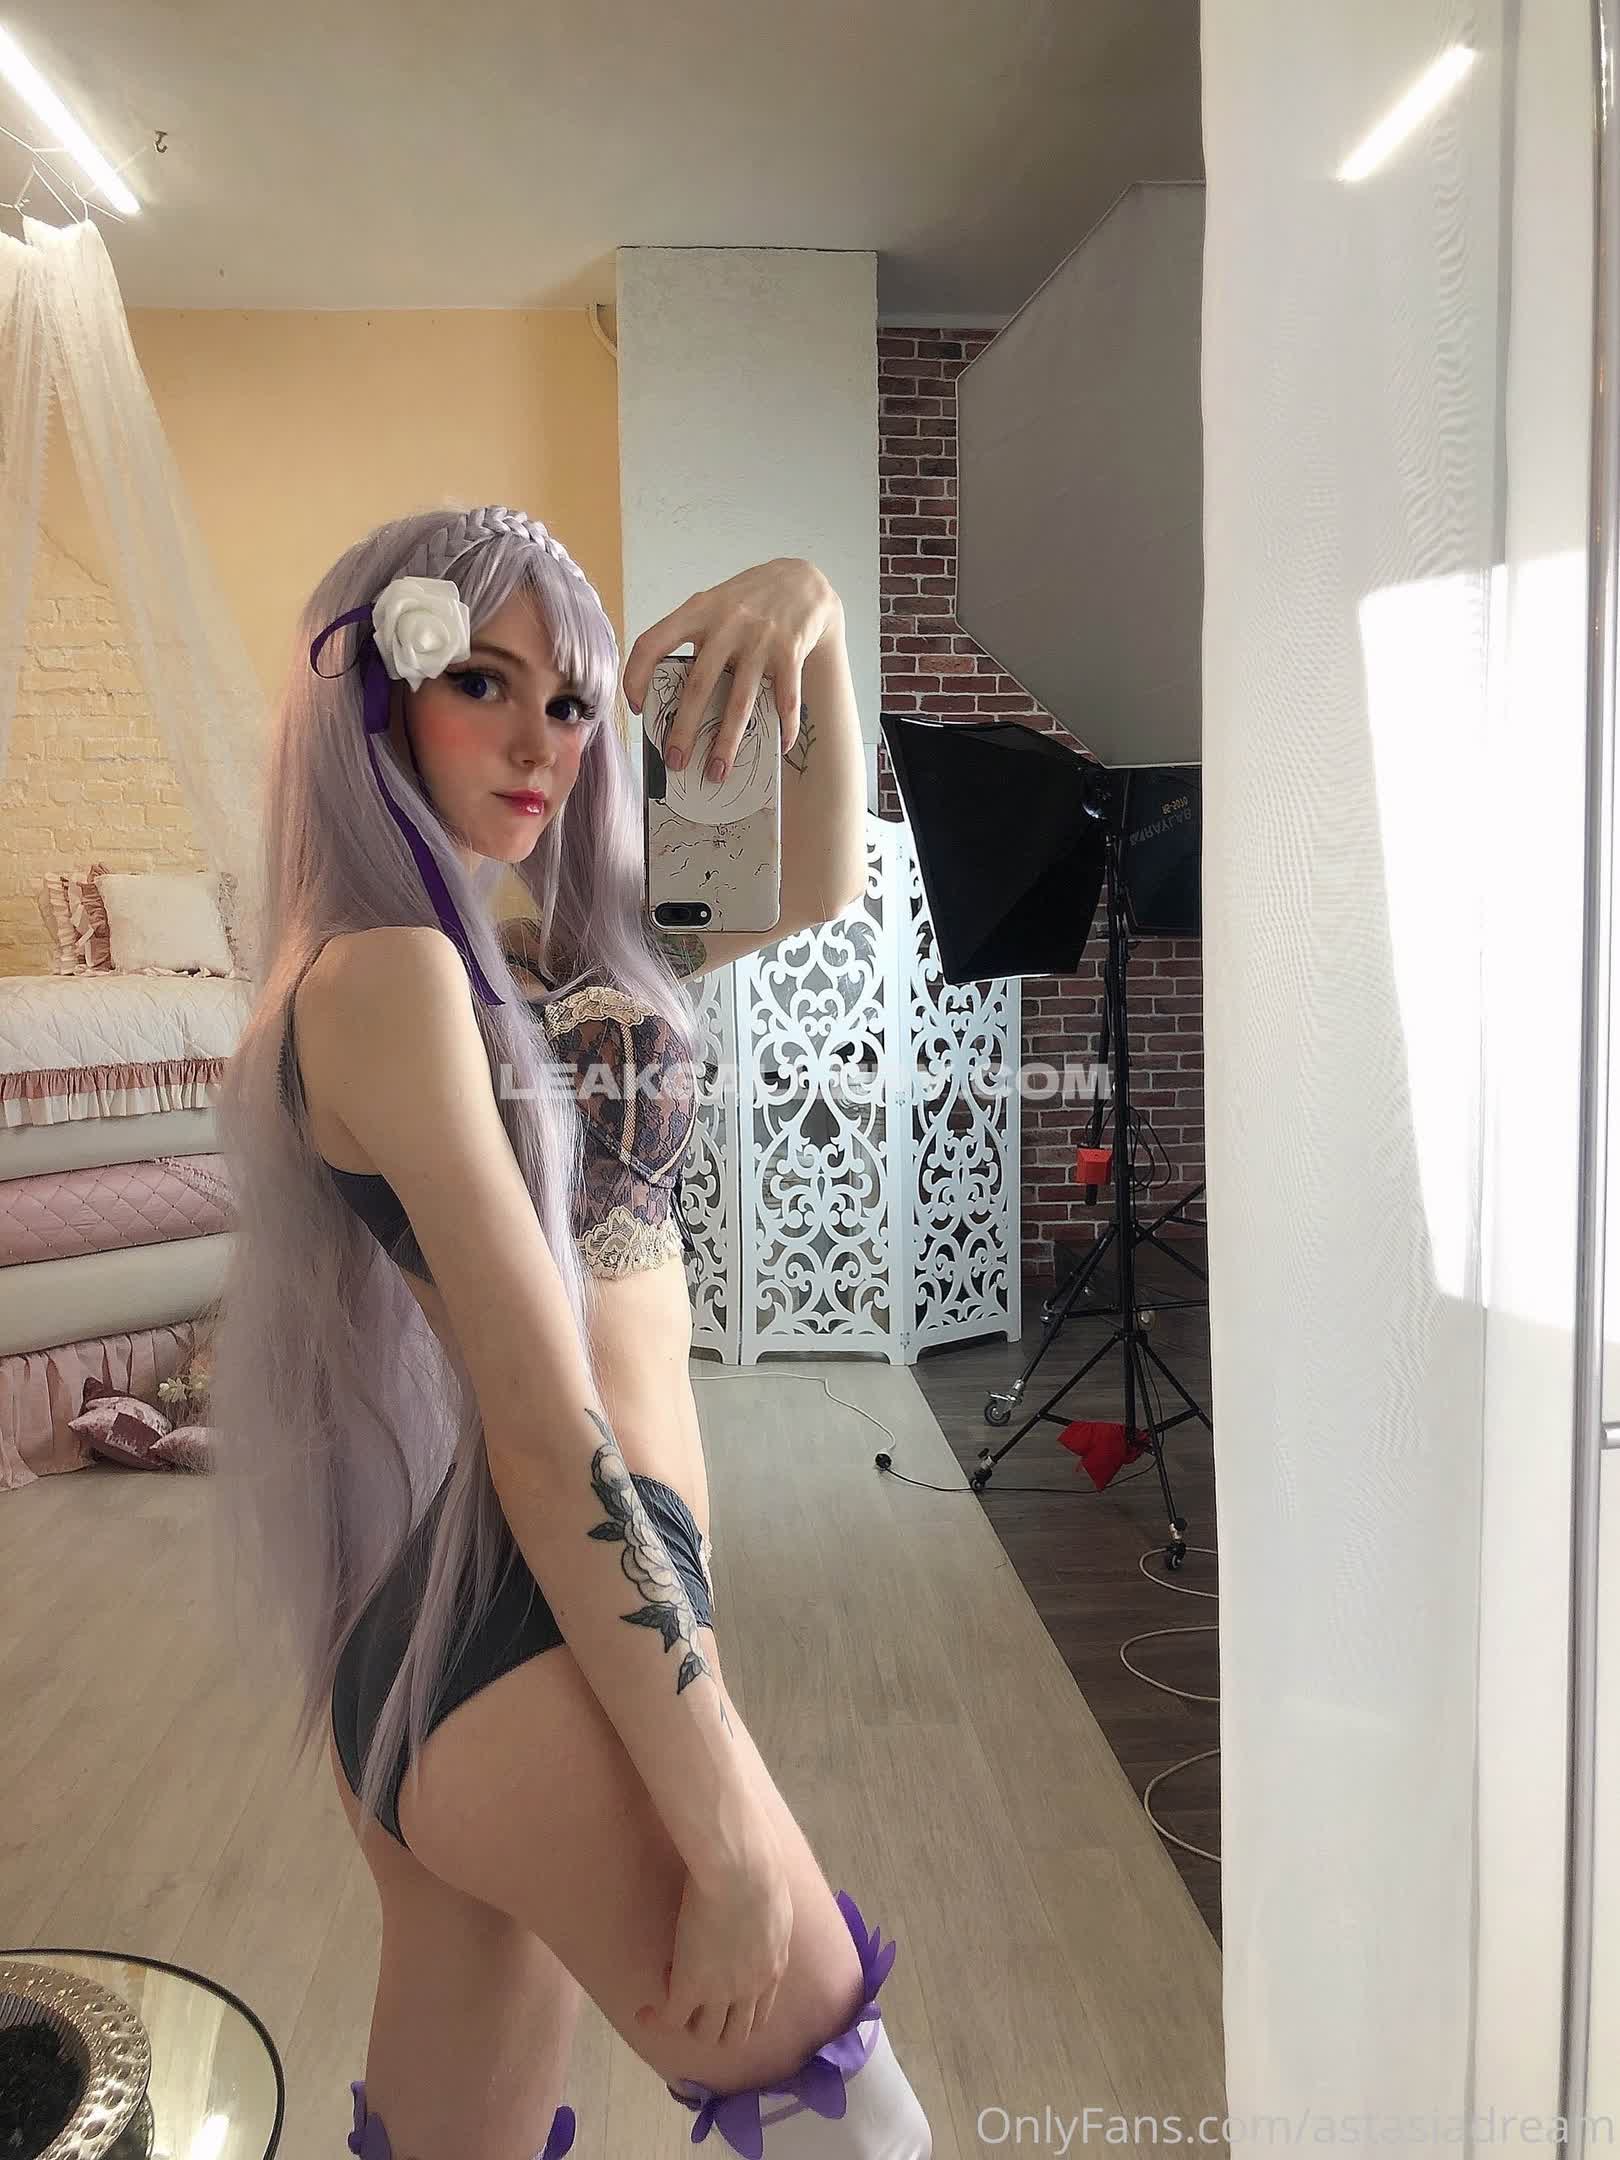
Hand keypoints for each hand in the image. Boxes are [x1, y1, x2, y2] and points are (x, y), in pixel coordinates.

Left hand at [622, 558, 843, 784]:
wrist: (801, 581)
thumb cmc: (747, 602)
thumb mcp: (714, 607)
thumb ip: (695, 641)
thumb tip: (679, 700)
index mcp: (697, 611)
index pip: (652, 643)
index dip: (636, 676)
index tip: (637, 708)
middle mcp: (726, 623)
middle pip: (698, 686)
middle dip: (684, 730)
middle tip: (676, 762)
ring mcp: (760, 638)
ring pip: (740, 701)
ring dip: (728, 742)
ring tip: (718, 771)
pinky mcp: (790, 651)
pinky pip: (785, 699)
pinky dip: (782, 727)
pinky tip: (779, 746)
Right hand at [634, 1841, 794, 2051]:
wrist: (740, 1872)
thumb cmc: (759, 1870)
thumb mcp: (774, 1903)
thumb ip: (767, 1918)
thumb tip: (760, 1911)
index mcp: (774, 1966)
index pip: (760, 2011)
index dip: (738, 2008)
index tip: (720, 1991)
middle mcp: (752, 1989)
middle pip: (735, 2034)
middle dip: (715, 2026)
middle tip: (695, 2003)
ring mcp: (721, 1993)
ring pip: (706, 2035)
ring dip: (689, 2024)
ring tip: (671, 1997)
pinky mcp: (690, 1987)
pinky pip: (671, 2019)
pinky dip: (657, 2021)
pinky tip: (645, 2012)